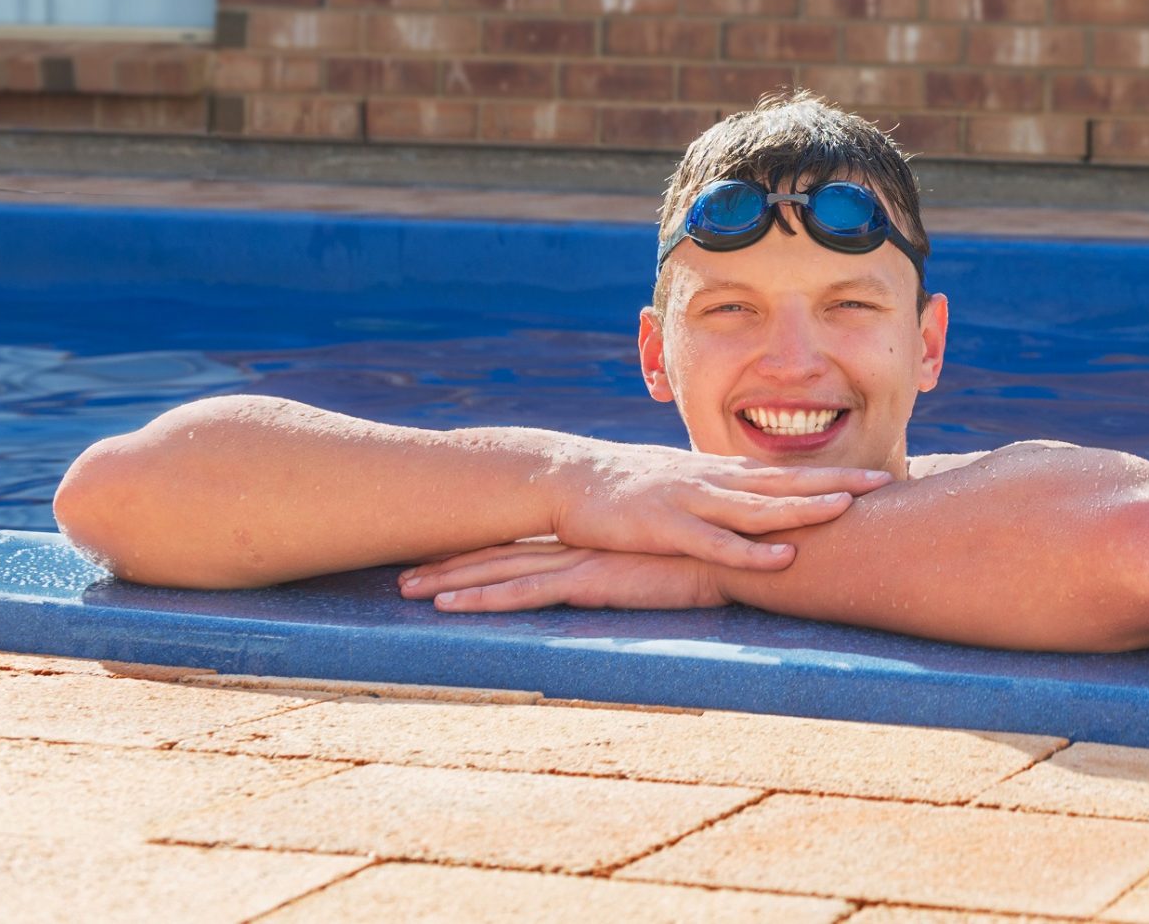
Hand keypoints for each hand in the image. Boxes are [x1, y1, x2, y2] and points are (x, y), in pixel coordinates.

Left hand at [398, 540, 726, 612]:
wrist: (746, 548)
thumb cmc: (725, 556)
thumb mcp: (682, 560)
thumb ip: (663, 562)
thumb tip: (661, 572)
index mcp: (599, 540)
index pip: (530, 544)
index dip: (486, 548)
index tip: (446, 555)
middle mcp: (582, 545)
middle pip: (503, 552)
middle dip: (450, 562)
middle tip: (402, 574)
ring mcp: (583, 560)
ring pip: (502, 570)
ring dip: (450, 580)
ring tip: (404, 591)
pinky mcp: (592, 580)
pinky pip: (525, 594)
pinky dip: (483, 599)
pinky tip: (448, 608)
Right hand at [549, 442, 891, 571]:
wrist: (567, 477)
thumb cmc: (630, 488)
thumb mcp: (685, 486)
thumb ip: (722, 497)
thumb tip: (760, 510)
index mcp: (722, 473)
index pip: (790, 472)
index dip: (835, 473)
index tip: (880, 476)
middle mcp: (715, 480)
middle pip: (787, 481)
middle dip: (838, 481)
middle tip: (887, 482)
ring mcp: (691, 500)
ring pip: (757, 507)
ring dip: (802, 508)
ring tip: (846, 508)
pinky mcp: (665, 526)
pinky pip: (715, 542)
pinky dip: (750, 552)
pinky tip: (782, 559)